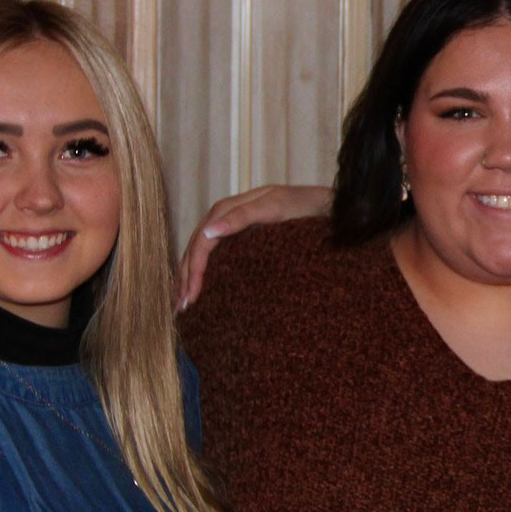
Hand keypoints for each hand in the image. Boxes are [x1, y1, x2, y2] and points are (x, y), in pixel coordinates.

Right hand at [176, 184, 333, 307]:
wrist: (329, 204)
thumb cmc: (304, 206)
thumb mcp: (276, 208)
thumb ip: (243, 217)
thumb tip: (208, 233)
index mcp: (229, 208)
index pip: (202, 241)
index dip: (194, 269)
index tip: (192, 297)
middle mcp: (226, 215)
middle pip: (196, 247)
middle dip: (185, 276)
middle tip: (181, 307)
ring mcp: (233, 225)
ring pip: (200, 251)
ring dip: (188, 276)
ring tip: (182, 303)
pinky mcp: (243, 235)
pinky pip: (214, 253)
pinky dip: (202, 271)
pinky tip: (200, 287)